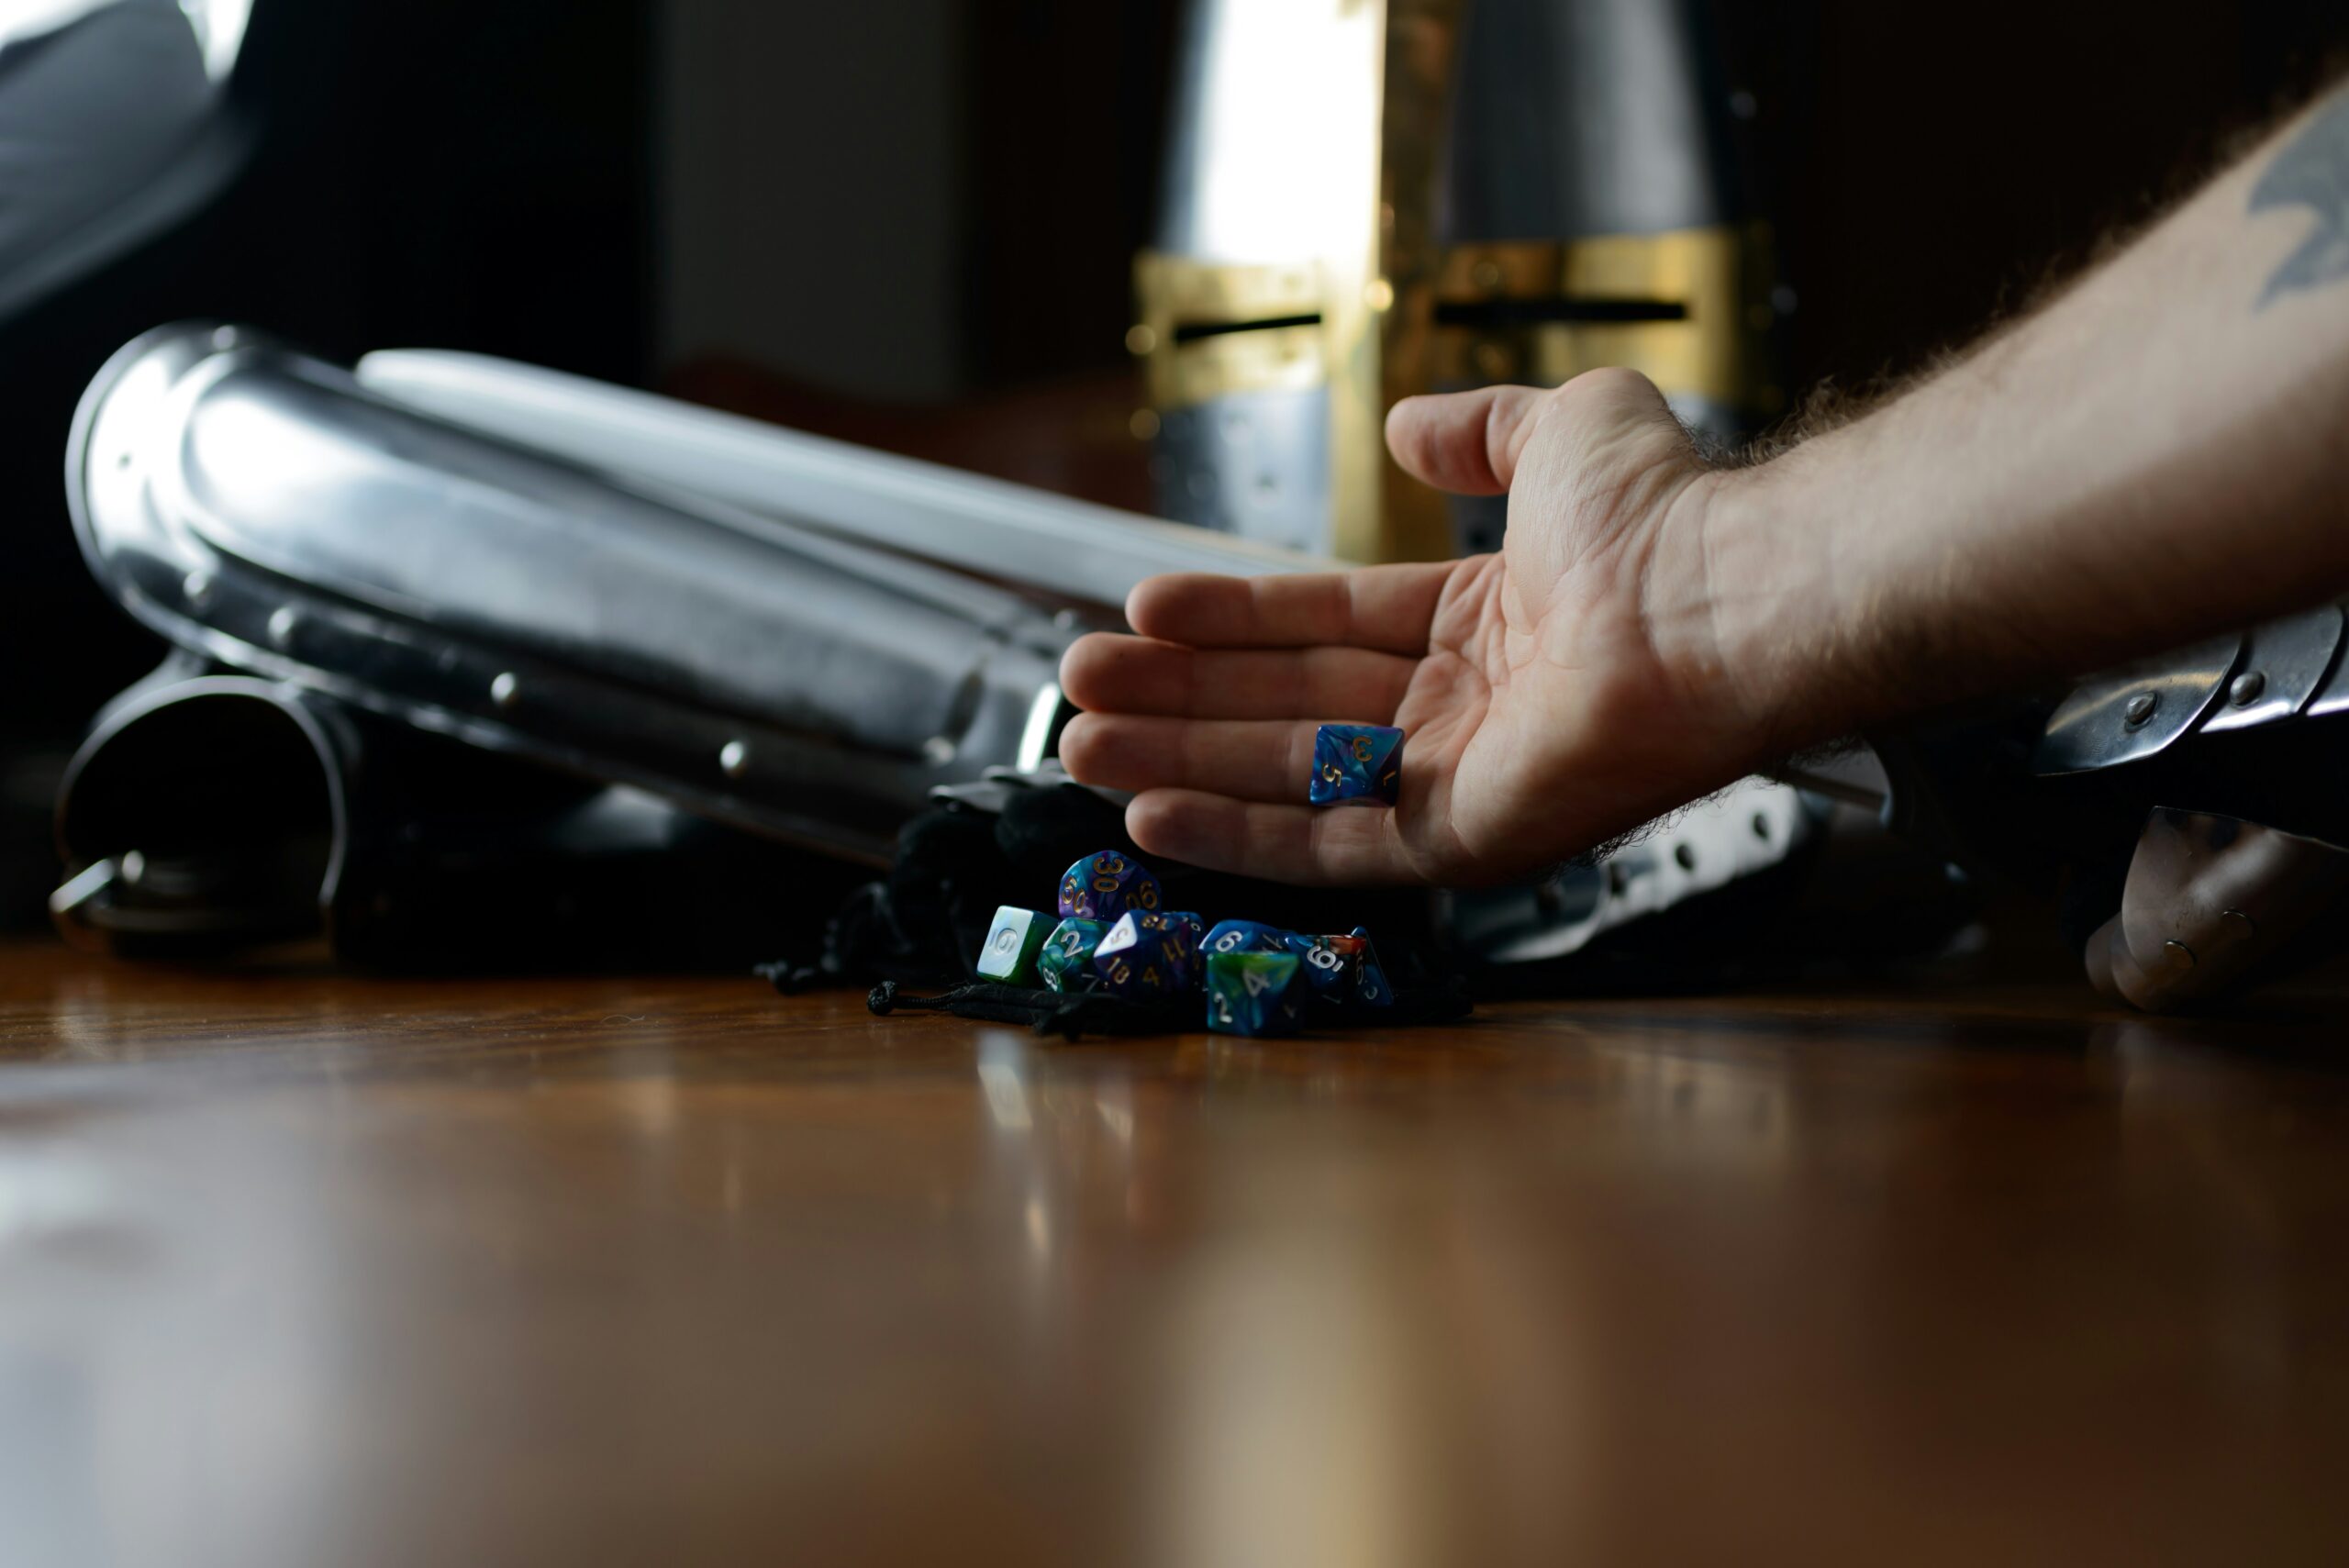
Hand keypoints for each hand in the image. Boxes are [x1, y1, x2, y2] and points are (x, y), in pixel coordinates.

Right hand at [1057, 368, 1798, 885]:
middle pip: (1285, 703)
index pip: (1325, 622)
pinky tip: (1152, 814)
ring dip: (1178, 759)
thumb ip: (1479, 427)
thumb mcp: (1560, 430)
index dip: (1231, 614)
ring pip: (1287, 775)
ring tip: (1081, 741)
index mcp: (1481, 619)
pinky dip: (1237, 836)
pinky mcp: (1459, 843)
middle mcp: (1464, 705)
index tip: (1142, 603)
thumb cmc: (1662, 517)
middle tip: (1081, 680)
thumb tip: (1410, 423)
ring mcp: (1458, 779)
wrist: (1715, 602)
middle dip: (1178, 693)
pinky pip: (1328, 846)